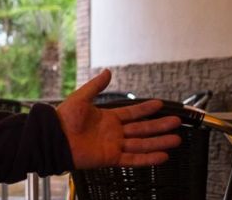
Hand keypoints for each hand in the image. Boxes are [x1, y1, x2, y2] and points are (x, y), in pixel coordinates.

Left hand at [57, 69, 181, 168]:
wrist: (55, 137)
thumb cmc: (64, 118)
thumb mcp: (81, 97)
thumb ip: (96, 86)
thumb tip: (107, 72)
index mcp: (107, 118)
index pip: (132, 113)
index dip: (146, 109)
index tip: (159, 104)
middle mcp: (113, 132)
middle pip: (142, 129)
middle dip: (159, 126)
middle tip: (175, 122)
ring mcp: (114, 145)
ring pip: (142, 144)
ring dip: (159, 142)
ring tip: (176, 139)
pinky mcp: (111, 158)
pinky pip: (133, 158)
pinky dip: (148, 158)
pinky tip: (162, 156)